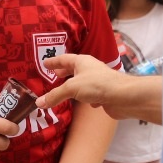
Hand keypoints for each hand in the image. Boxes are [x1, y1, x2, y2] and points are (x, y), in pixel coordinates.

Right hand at [38, 53, 161, 123]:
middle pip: (74, 69)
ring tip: (65, 90)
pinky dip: (85, 97)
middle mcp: (90, 69)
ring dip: (74, 85)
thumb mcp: (71, 88)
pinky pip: (91, 93)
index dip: (54, 61)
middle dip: (64, 72)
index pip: (64, 59)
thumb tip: (38, 103)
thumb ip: (55, 95)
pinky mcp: (104, 93)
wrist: (123, 96)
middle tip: (54, 75)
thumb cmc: (97, 85)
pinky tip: (84, 102)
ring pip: (83, 82)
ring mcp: (98, 81)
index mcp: (82, 62)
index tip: (45, 63)